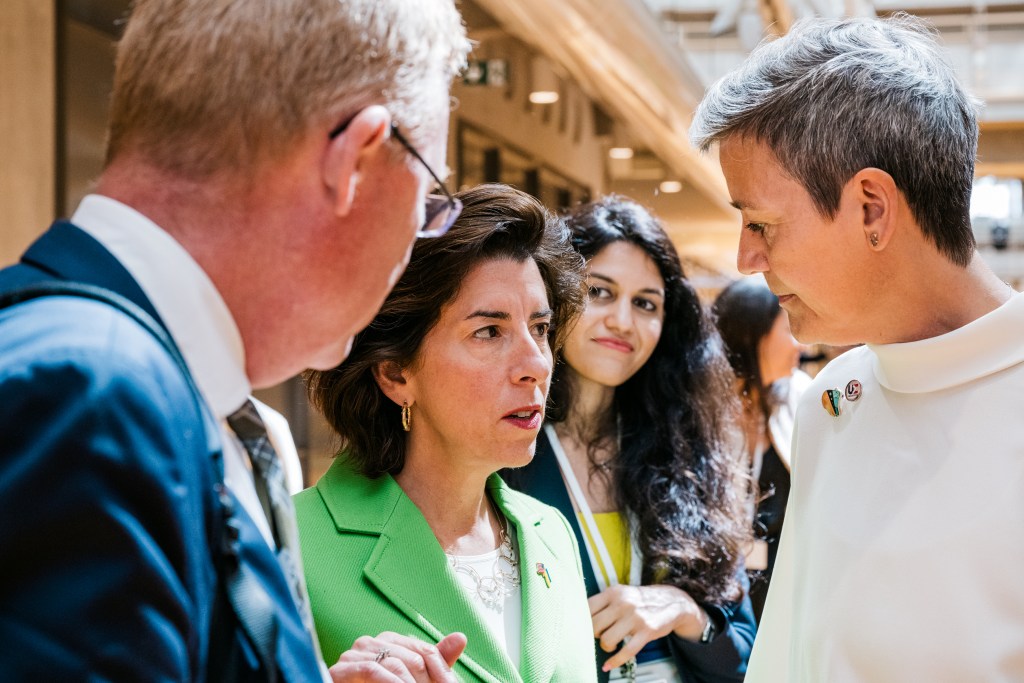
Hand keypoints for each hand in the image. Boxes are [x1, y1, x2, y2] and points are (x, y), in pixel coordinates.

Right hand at [328, 631, 466, 681]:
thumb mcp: (411, 679)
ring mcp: (355, 654)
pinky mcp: (342, 668)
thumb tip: (461, 637)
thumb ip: (434, 660)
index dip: (442, 674)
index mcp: (390, 641)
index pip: (426, 652)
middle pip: (414, 659)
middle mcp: (372, 642)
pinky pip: (373, 671)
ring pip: (397, 665)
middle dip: (427, 682)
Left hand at [588, 584, 705, 671]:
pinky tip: (608, 665)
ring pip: (607, 639)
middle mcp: (623, 603)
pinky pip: (626, 652)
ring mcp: (635, 617)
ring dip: (605, 647)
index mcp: (613, 592)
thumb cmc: (639, 601)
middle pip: (594, 626)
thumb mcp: (621, 593)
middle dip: (593, 635)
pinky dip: (615, 661)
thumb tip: (580, 619)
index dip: (582, 621)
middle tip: (600, 635)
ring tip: (610, 645)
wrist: (672, 601)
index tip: (582, 628)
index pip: (587, 608)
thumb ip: (604, 603)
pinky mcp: (647, 631)